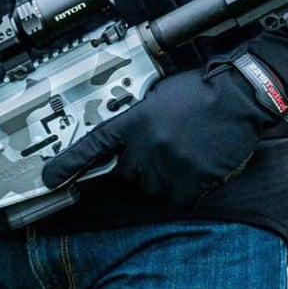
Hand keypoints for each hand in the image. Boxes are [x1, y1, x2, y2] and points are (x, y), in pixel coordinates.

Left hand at [38, 51, 287, 207]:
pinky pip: (177, 197)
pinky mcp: (192, 182)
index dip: (67, 165)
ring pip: (152, 187)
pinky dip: (184, 188)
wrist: (238, 97)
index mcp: (134, 122)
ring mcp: (169, 166)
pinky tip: (196, 166)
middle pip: (127, 173)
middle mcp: (147, 147)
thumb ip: (135, 120)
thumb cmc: (199, 91)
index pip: (92, 148)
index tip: (49, 179)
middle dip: (141, 163)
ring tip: (184, 152)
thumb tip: (121, 141)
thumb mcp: (156, 96)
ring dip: (162, 177)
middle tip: (164, 144)